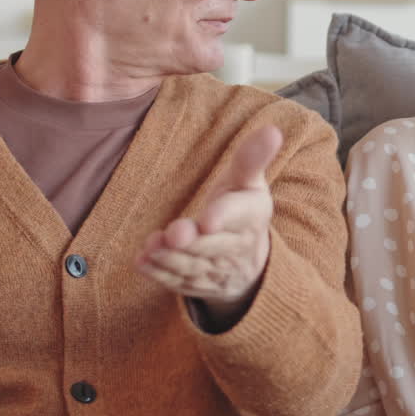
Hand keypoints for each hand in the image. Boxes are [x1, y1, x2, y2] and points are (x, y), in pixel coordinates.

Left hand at [136, 126, 282, 321]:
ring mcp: (219, 270)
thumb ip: (252, 157)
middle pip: (213, 246)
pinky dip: (160, 276)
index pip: (238, 216)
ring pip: (194, 267)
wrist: (251, 260)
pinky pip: (180, 284)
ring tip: (150, 247)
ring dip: (171, 259)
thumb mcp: (249, 181)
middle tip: (172, 234)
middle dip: (191, 242)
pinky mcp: (201, 286)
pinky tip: (142, 263)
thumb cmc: (242, 207)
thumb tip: (272, 130)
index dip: (223, 217)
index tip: (207, 221)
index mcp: (252, 215)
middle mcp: (238, 247)